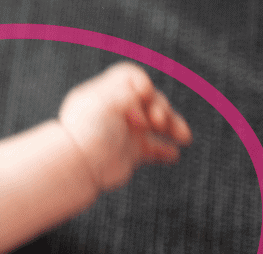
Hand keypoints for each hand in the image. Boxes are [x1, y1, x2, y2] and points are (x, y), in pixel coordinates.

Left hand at [58, 61, 191, 190]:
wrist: (78, 166)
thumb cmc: (87, 132)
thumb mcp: (105, 100)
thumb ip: (127, 89)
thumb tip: (146, 92)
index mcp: (105, 95)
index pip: (130, 78)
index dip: (142, 85)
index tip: (144, 96)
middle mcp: (116, 111)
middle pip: (150, 100)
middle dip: (161, 107)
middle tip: (158, 121)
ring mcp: (124, 132)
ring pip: (158, 124)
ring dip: (174, 127)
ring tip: (184, 137)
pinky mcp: (130, 153)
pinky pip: (155, 149)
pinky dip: (167, 150)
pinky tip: (174, 154)